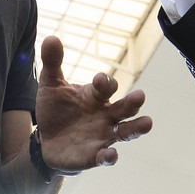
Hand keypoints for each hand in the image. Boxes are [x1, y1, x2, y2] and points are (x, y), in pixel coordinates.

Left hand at [34, 36, 149, 171]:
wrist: (46, 140)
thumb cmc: (56, 109)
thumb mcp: (51, 85)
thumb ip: (52, 62)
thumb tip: (51, 37)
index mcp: (96, 96)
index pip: (107, 86)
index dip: (105, 83)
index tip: (99, 81)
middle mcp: (106, 115)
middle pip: (125, 108)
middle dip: (132, 102)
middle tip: (140, 96)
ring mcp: (104, 135)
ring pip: (127, 132)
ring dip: (137, 128)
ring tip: (147, 123)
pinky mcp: (96, 155)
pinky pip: (107, 156)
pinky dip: (110, 156)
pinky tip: (111, 154)